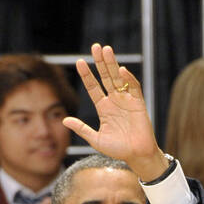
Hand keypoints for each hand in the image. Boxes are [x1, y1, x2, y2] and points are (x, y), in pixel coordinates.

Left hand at [63, 43, 165, 180]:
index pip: (93, 87)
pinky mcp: (139, 104)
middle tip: (95, 46)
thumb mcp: (96, 139)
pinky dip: (129, 79)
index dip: (87, 75)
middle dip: (100, 62)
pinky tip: (122, 70)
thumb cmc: (118, 149)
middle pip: (106, 77)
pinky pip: (134, 88)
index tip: (79, 62)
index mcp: (104, 108)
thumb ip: (81, 128)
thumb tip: (64, 120)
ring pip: (118, 78)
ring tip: (106, 50)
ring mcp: (127, 100)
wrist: (137, 156)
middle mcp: (115, 101)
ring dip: (112, 64)